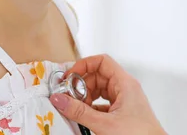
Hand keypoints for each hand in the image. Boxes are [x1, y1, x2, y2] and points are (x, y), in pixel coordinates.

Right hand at [49, 54, 166, 134]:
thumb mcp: (104, 124)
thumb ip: (80, 112)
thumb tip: (60, 99)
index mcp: (125, 83)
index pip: (102, 62)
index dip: (84, 65)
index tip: (68, 77)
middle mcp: (125, 88)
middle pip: (98, 76)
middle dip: (81, 86)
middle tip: (68, 98)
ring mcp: (124, 100)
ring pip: (99, 91)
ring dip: (85, 98)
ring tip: (76, 110)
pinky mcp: (122, 112)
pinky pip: (102, 104)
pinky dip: (91, 109)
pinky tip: (85, 118)